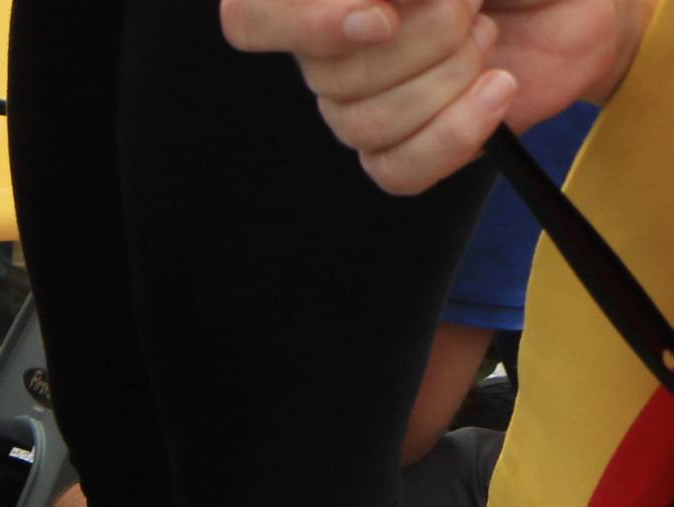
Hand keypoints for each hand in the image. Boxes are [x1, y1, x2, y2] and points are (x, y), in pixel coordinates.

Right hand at [220, 0, 655, 193]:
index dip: (304, 24)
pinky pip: (397, 170)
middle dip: (422, 38)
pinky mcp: (403, 149)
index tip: (381, 16)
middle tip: (469, 5)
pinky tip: (497, 90)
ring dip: (447, 78)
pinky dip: (457, 132)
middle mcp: (328, 50)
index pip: (251, 17)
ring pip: (363, 124)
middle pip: (326, 76)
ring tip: (486, 39)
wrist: (575, 1)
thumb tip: (377, 10)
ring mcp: (360, 104)